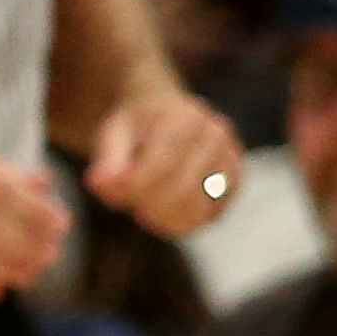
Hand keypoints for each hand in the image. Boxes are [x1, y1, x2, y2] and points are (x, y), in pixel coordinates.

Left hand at [85, 84, 243, 240]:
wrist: (166, 112)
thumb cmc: (136, 126)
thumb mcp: (113, 133)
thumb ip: (108, 160)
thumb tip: (100, 184)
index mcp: (184, 117)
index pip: (163, 164)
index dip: (136, 188)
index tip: (112, 195)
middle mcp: (216, 136)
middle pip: (184, 189)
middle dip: (148, 205)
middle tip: (127, 204)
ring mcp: (231, 158)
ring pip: (201, 208)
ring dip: (165, 218)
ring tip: (143, 208)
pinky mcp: (236, 182)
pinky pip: (213, 215)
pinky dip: (184, 222)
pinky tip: (162, 214)